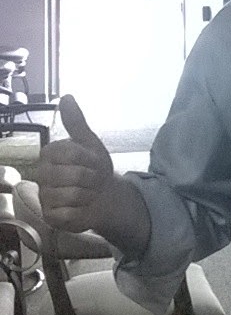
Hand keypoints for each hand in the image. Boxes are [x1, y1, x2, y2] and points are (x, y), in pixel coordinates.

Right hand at [34, 94, 114, 233]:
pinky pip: (69, 213)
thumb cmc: (94, 168)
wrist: (104, 195)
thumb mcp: (90, 143)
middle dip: (93, 178)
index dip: (91, 159)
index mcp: (49, 154)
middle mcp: (41, 175)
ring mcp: (44, 197)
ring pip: (73, 195)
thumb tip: (66, 97)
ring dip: (90, 194)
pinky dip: (82, 211)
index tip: (94, 162)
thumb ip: (76, 122)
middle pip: (74, 175)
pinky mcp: (50, 217)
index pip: (71, 153)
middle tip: (93, 180)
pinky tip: (82, 208)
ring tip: (89, 193)